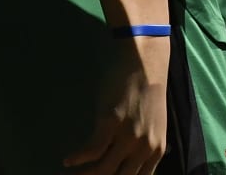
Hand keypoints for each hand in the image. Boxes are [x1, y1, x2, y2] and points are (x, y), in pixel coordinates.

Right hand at [64, 38, 169, 173]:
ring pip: (103, 171)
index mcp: (157, 151)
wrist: (146, 61)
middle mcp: (145, 148)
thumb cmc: (148, 92)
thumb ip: (143, 148)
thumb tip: (126, 165)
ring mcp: (128, 137)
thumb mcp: (153, 127)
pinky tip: (68, 160)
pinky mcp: (111, 123)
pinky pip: (91, 151)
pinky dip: (77, 159)